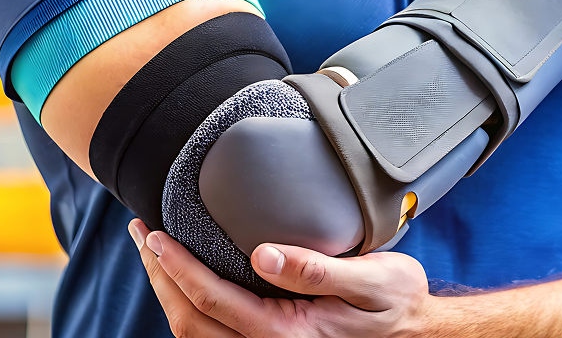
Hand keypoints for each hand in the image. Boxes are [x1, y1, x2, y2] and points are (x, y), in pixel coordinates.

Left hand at [130, 219, 437, 336]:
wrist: (419, 333)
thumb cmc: (399, 305)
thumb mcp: (373, 280)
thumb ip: (318, 269)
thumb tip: (262, 255)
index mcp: (289, 334)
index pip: (214, 301)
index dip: (178, 268)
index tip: (155, 236)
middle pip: (191, 323)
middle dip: (160, 278)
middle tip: (142, 234)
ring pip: (196, 335)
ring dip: (169, 294)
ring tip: (155, 253)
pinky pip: (214, 337)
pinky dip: (191, 306)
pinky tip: (188, 279)